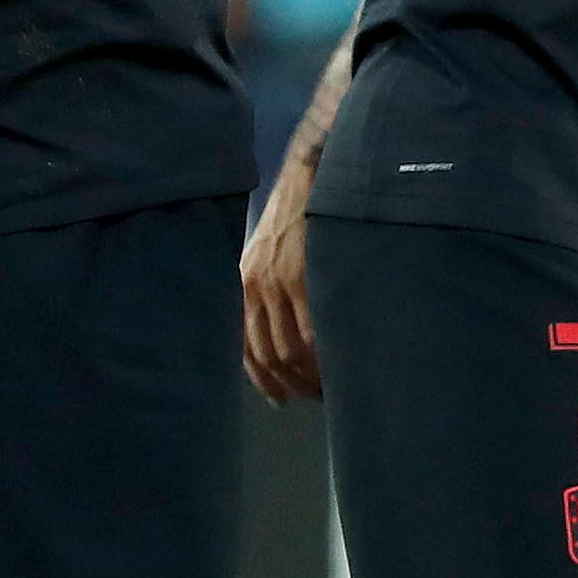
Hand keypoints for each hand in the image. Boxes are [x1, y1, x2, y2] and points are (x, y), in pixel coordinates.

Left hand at [239, 161, 320, 401]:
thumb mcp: (266, 257)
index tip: (281, 400)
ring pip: (289, 349)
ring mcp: (275, 283)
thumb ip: (266, 294)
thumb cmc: (293, 218)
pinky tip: (337, 364)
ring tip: (331, 385)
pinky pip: (310, 331)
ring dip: (310, 374)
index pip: (245, 349)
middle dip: (292, 384)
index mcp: (240, 286)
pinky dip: (323, 355)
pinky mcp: (300, 276)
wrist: (309, 177)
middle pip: (268, 355)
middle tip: (315, 397)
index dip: (263, 381)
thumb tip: (281, 341)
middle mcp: (251, 288)